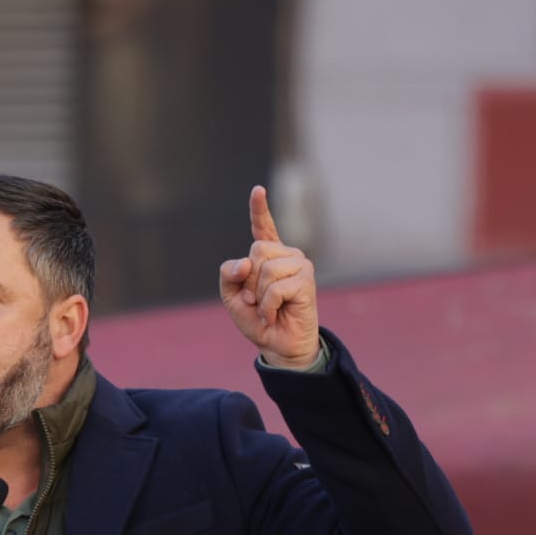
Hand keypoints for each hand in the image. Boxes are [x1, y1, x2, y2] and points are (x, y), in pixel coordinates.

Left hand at [219, 185, 320, 366]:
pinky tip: (274, 314)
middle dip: (248, 281)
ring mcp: (300, 265)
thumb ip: (229, 275)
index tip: (257, 190)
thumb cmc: (257, 318)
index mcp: (268, 256)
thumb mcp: (231, 296)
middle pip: (256, 251)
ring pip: (265, 269)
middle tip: (255, 301)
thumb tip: (245, 263)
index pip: (263, 228)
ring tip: (266, 308)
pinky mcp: (306, 280)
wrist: (277, 344)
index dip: (259, 209)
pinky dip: (267, 306)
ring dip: (258, 296)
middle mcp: (287, 255)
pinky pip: (275, 288)